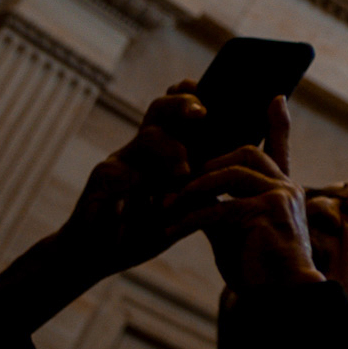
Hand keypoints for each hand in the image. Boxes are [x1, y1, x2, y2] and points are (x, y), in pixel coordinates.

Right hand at [41, 85, 210, 274]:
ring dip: (171, 152)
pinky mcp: (101, 178)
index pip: (182, 112)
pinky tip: (147, 201)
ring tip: (182, 173)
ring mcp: (121, 160)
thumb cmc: (146, 227)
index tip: (216, 95)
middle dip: (183, 104)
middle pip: (162, 109)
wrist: (98, 254)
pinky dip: (138, 185)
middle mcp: (144, 147)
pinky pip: (122, 172)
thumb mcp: (182, 207)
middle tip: (201, 113)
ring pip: (149, 137)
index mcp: (167, 149)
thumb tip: (249, 170)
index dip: (195, 97)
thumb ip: (208, 188)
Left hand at [178, 99, 320, 292]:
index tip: (275, 98)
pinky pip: (219, 206)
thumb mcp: (237, 232)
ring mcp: (279, 196)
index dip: (278, 123)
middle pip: (243, 153)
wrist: (282, 298)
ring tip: (164, 206)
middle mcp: (285, 187)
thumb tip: (193, 194)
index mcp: (282, 189)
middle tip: (174, 182)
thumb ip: (222, 207)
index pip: (280, 147)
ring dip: (191, 188)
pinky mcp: (267, 212)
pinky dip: (188, 218)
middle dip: (205, 164)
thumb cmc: (259, 270)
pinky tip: (168, 231)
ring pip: (229, 173)